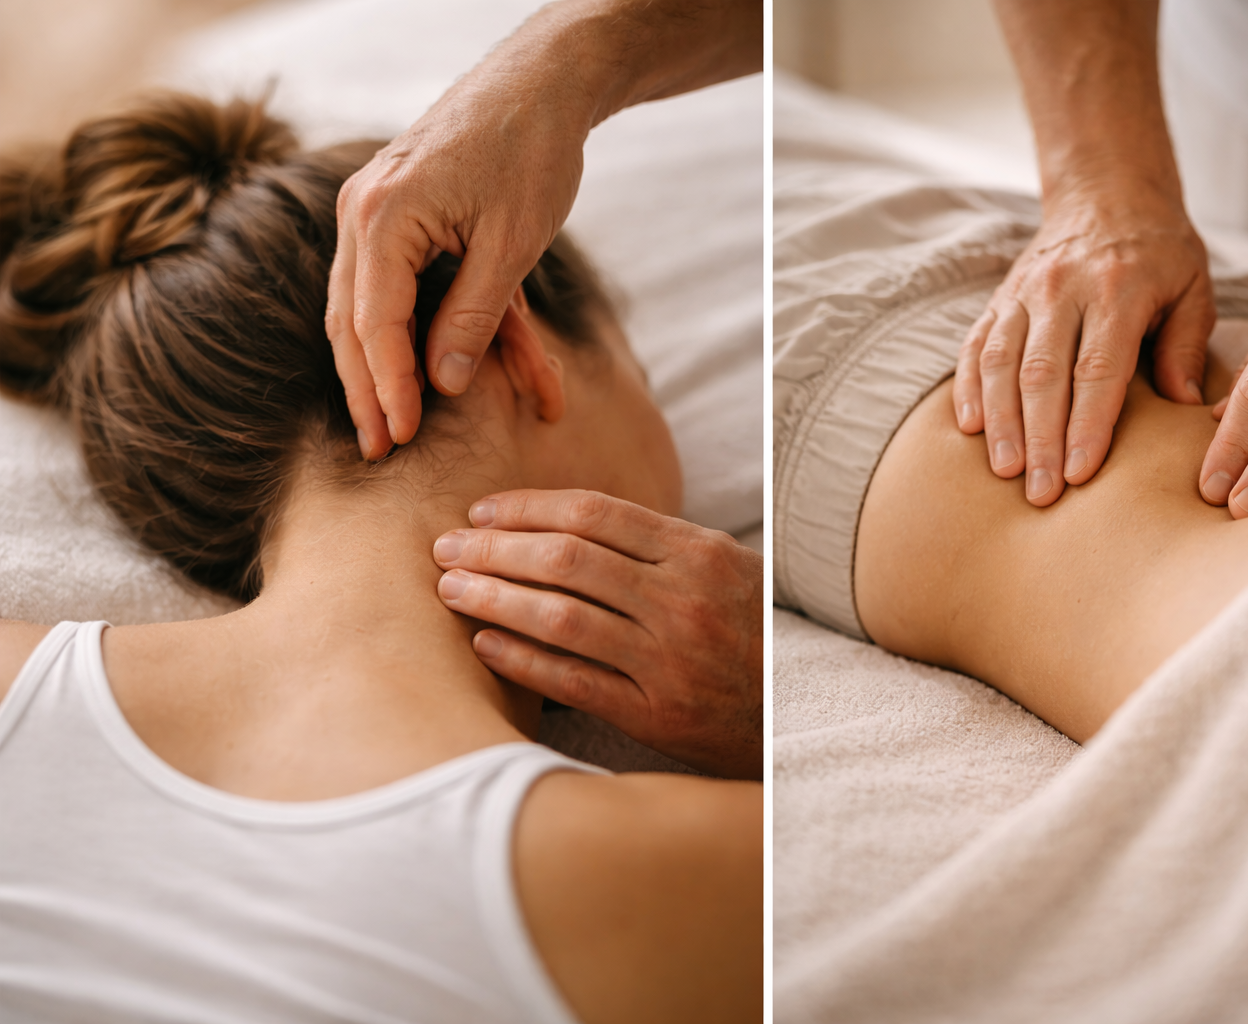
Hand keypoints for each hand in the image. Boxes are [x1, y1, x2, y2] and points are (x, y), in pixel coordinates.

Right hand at [325, 36, 590, 459]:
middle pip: (352, 321)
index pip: (374, 323)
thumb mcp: (513, 245)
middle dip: (367, 390)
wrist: (541, 83)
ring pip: (364, 306)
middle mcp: (362, 212)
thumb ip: (476, 316)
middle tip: (379, 449)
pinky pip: (394, 282)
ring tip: (388, 423)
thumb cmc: (532, 153)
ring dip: (380, 367)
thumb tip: (445, 383)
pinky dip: (412, 327)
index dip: (390, 387)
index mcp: (384, 217)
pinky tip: (428, 370)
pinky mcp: (396, 212)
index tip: (403, 437)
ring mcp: (372, 209)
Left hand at [433, 489, 762, 779]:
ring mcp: (669, 660)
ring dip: (493, 599)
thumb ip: (656, 542)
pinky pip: (572, 680)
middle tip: (445, 546)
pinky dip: (519, 658)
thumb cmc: (749, 634)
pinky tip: (483, 643)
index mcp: (698, 552)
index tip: (481, 511)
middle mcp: (684, 600)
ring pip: (561, 617)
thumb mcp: (724, 569)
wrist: (797, 716)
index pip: (593, 513)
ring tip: (450, 589)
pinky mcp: (657, 715)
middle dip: (494, 549)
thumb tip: (563, 517)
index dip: (526, 507)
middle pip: (566, 559)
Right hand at [953, 184, 1214, 504]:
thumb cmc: (1160, 252)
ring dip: (1001, 423)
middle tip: (1041, 493)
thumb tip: (1184, 406)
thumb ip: (1186, 345)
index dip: (1087, 425)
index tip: (1081, 474)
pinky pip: (976, 347)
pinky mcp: (999, 299)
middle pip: (1043, 375)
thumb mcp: (1194, 287)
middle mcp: (1063, 289)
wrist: (1107, 194)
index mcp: (1117, 289)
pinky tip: (970, 428)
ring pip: (1002, 364)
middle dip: (1041, 439)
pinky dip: (968, 388)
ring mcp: (1024, 293)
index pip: (1097, 369)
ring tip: (1005, 471)